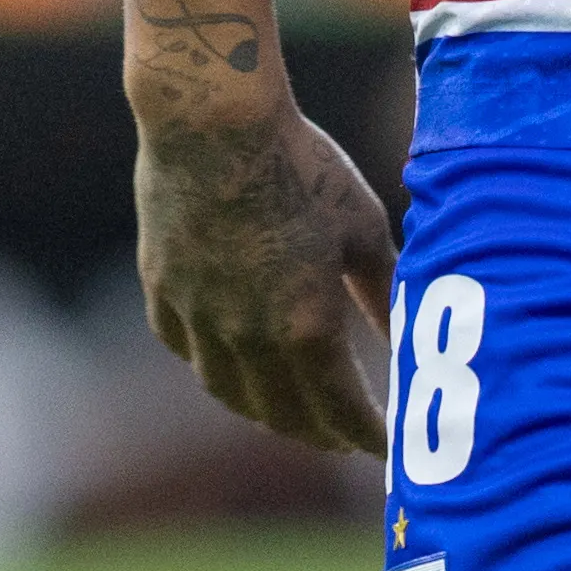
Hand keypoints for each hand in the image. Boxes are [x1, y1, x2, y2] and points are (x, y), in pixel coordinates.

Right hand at [136, 91, 396, 453]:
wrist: (213, 122)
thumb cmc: (300, 164)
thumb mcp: (362, 226)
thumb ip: (384, 291)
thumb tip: (408, 337)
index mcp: (306, 328)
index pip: (341, 411)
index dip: (366, 437)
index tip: (386, 449)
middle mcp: (247, 338)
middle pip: (283, 415)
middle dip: (319, 434)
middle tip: (341, 438)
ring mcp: (198, 318)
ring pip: (227, 391)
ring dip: (262, 410)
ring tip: (285, 409)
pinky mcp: (162, 290)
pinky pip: (186, 348)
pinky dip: (212, 363)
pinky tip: (226, 357)